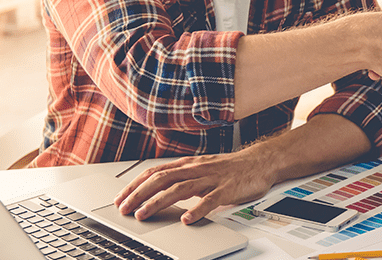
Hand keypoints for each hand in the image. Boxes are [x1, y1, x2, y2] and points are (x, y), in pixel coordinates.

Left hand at [113, 151, 275, 223]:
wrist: (261, 161)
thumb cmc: (231, 168)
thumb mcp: (202, 168)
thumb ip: (183, 177)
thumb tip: (159, 189)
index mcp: (189, 164)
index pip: (155, 172)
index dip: (135, 185)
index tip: (121, 198)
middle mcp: (197, 169)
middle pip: (162, 179)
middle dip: (139, 194)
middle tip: (125, 209)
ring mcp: (211, 179)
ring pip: (180, 188)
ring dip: (159, 202)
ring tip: (144, 214)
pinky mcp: (227, 189)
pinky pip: (210, 200)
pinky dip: (197, 210)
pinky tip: (187, 219)